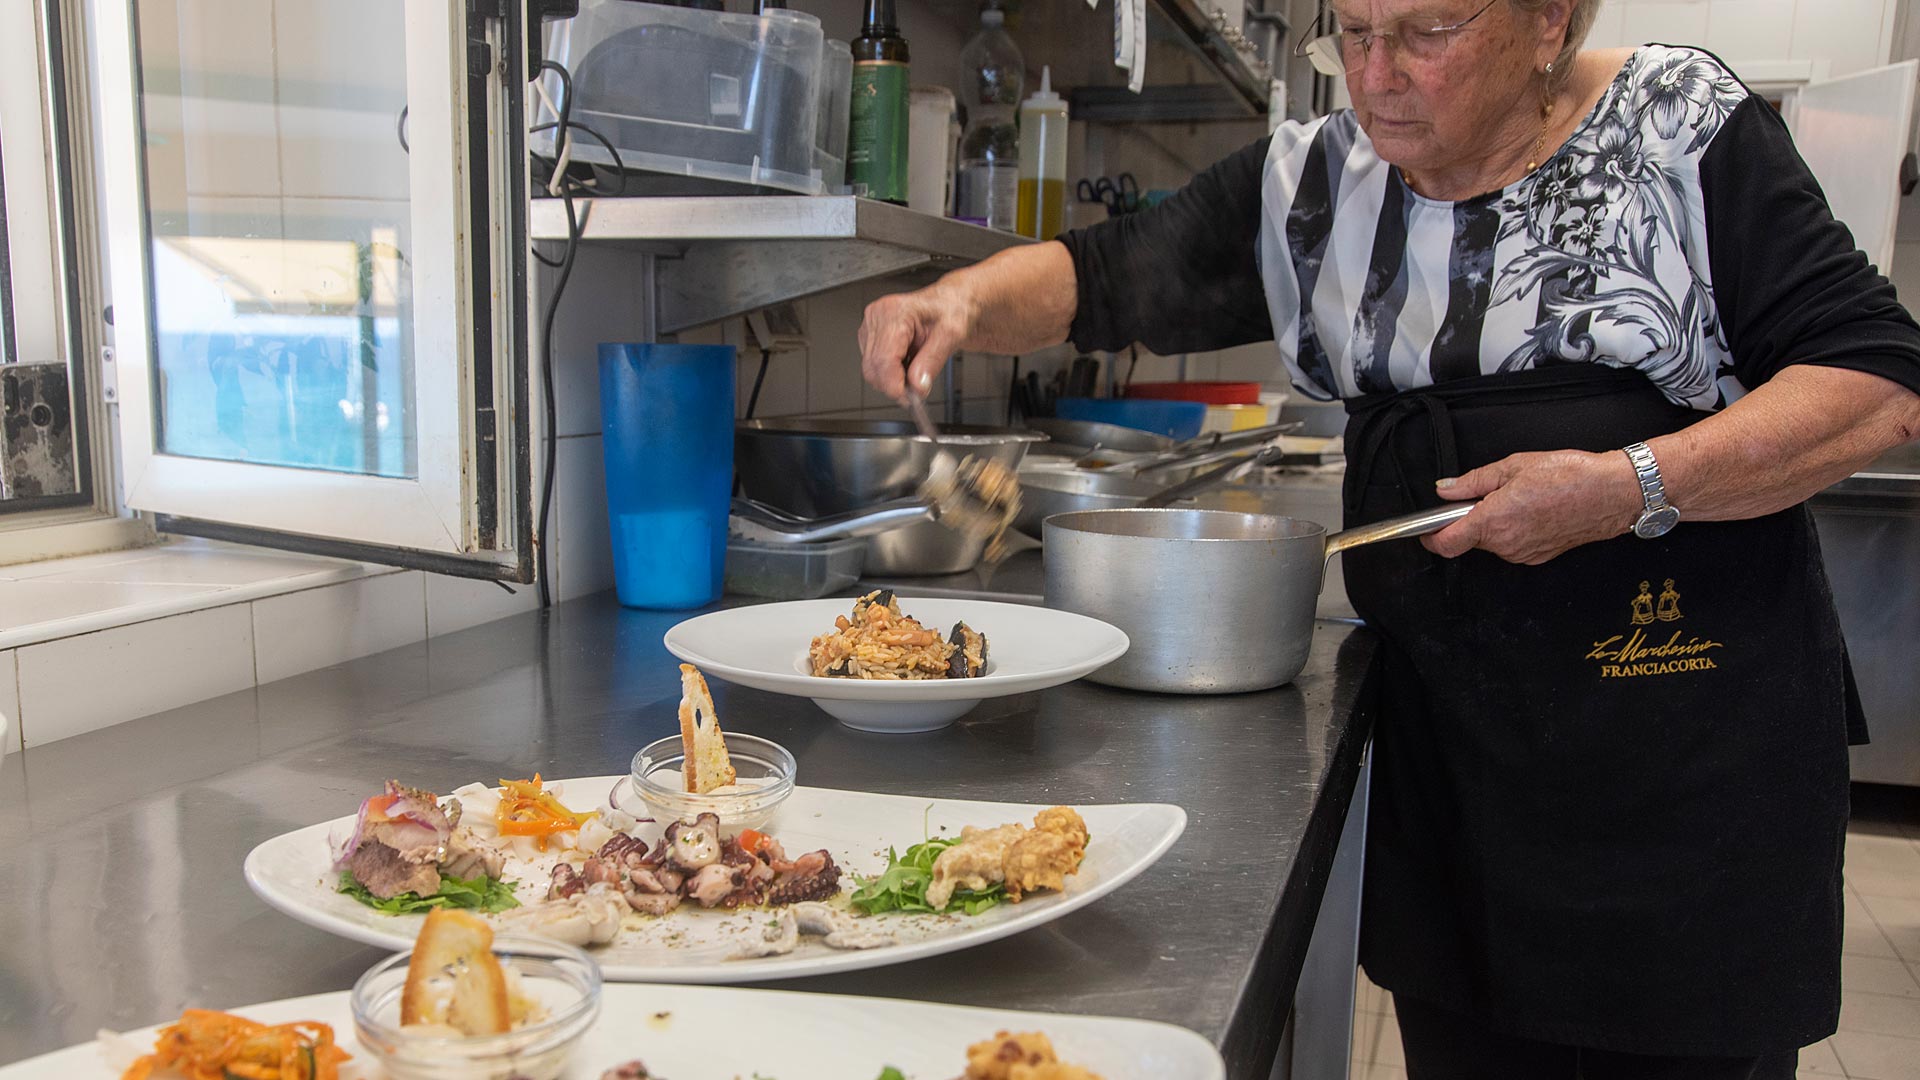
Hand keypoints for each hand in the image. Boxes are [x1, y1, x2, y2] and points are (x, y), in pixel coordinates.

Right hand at [858, 282, 976, 403]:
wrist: (952, 302)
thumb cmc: (952, 309)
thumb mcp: (952, 334)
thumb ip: (933, 360)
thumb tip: (917, 385)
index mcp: (894, 312)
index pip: (883, 360)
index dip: (895, 385)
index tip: (911, 399)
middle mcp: (878, 317)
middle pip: (874, 368)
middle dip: (896, 385)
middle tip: (919, 390)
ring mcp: (872, 327)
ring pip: (872, 370)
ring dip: (894, 379)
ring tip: (918, 369)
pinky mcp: (872, 337)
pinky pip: (875, 366)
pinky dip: (892, 373)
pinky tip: (909, 362)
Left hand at [1422, 450, 1643, 564]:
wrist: (1612, 494)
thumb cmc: (1569, 475)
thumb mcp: (1513, 466)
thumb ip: (1473, 482)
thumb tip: (1446, 489)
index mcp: (1493, 521)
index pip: (1445, 544)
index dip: (1429, 537)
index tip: (1424, 528)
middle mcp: (1505, 544)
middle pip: (1468, 539)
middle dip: (1470, 519)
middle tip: (1489, 494)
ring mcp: (1522, 553)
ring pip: (1491, 542)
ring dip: (1494, 524)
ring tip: (1519, 498)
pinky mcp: (1538, 556)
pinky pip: (1512, 545)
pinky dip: (1513, 530)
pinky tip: (1533, 510)